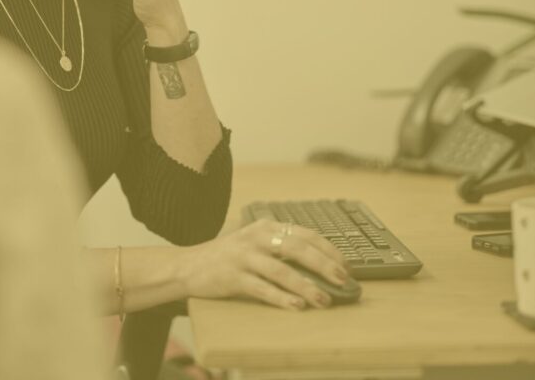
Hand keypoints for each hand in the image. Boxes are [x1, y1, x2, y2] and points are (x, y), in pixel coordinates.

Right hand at [177, 220, 350, 309]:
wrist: (188, 265)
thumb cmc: (229, 256)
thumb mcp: (255, 242)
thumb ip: (281, 246)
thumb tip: (322, 264)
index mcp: (266, 226)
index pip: (304, 233)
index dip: (328, 249)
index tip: (346, 265)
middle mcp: (255, 238)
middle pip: (296, 248)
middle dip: (323, 264)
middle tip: (343, 280)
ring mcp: (243, 257)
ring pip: (281, 270)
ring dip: (305, 286)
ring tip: (323, 300)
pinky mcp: (232, 277)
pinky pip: (261, 288)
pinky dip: (281, 298)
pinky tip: (296, 307)